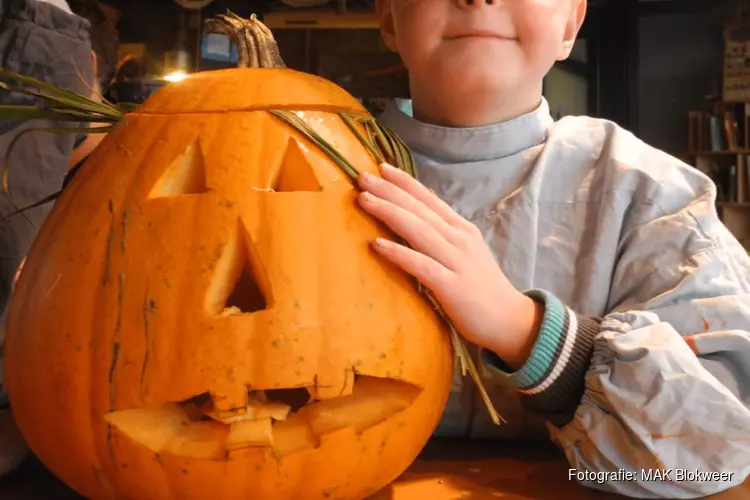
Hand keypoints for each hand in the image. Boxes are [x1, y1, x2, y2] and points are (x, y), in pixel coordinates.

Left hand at [357, 164, 543, 368]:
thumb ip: (446, 228)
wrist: (509, 320)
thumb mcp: (467, 250)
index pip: (429, 199)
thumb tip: (426, 202)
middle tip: (362, 176)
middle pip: (420, 209)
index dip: (405, 182)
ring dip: (389, 212)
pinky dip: (398, 252)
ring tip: (364, 200)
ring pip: (418, 230)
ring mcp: (456, 261)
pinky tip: (376, 244)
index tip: (381, 167)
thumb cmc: (482, 287)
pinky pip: (420, 265)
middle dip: (390, 191)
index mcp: (461, 229)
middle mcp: (459, 239)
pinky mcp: (451, 286)